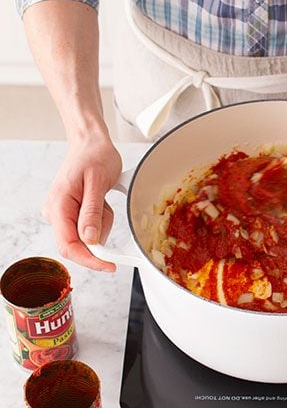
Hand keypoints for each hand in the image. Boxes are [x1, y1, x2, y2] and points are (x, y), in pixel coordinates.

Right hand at [43, 136, 121, 271]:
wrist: (91, 142)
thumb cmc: (94, 157)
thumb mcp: (97, 183)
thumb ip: (92, 212)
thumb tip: (90, 239)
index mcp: (59, 206)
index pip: (69, 246)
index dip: (90, 260)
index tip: (109, 265)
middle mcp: (55, 212)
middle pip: (76, 244)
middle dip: (98, 236)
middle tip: (109, 213)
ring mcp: (62, 212)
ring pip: (86, 235)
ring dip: (102, 223)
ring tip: (104, 199)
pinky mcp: (71, 211)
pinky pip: (89, 225)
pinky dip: (101, 217)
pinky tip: (101, 200)